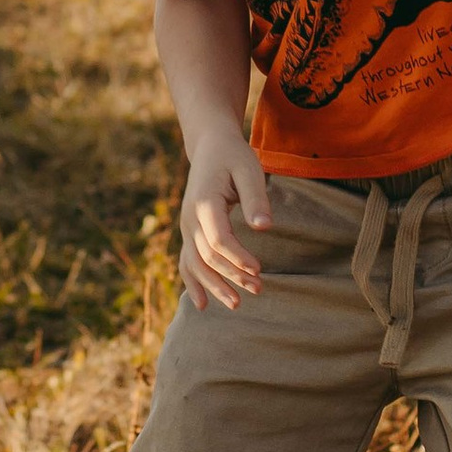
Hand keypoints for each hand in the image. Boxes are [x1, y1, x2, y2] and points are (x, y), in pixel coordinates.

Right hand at [178, 119, 270, 312]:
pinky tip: (203, 305)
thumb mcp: (249, 169)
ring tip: (236, 305)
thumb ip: (256, 198)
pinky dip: (194, 283)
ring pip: (195, 264)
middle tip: (258, 289)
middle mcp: (190, 218)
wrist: (210, 146)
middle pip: (207, 256)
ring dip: (214, 286)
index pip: (219, 240)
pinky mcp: (190, 232)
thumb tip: (265, 228)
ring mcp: (186, 227)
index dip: (238, 258)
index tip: (259, 270)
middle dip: (232, 276)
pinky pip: (187, 262)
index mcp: (204, 202)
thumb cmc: (234, 157)